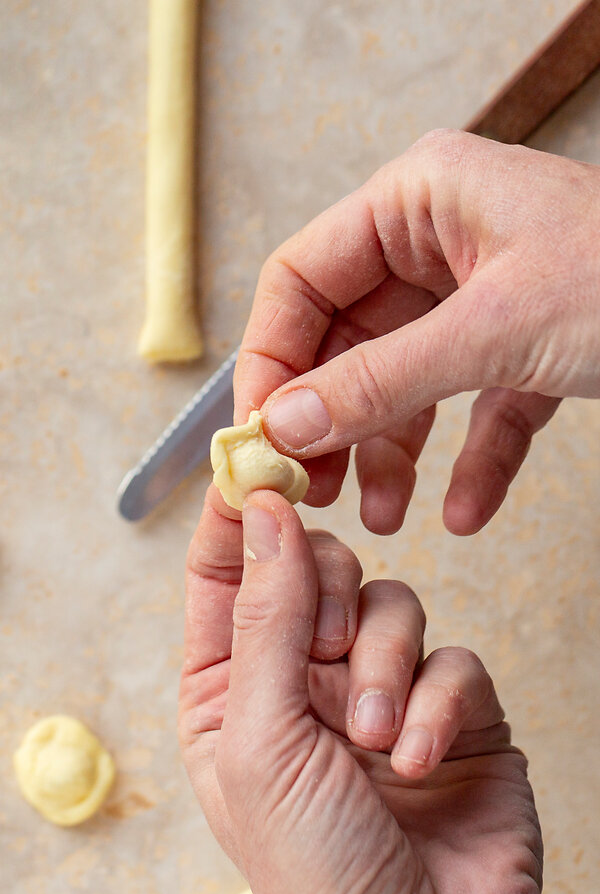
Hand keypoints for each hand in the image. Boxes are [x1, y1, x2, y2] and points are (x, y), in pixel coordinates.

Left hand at [179, 486, 541, 893]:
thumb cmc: (316, 874)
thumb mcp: (264, 740)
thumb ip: (264, 618)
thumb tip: (263, 510)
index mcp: (234, 687)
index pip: (226, 574)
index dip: (241, 516)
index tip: (261, 467)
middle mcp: (304, 678)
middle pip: (317, 569)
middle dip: (331, 601)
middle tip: (331, 645)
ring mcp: (379, 687)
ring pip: (392, 602)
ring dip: (386, 666)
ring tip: (376, 736)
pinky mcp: (450, 705)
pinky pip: (451, 656)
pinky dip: (437, 704)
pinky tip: (419, 759)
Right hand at [234, 130, 599, 534]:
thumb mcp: (495, 331)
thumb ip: (382, 379)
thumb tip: (285, 424)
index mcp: (418, 202)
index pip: (302, 278)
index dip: (270, 356)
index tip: (258, 432)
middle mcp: (440, 243)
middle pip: (347, 339)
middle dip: (328, 419)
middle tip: (309, 488)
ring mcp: (480, 299)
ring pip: (405, 382)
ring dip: (390, 452)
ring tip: (380, 516)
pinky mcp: (522, 349)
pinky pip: (476, 410)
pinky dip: (470, 463)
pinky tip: (464, 513)